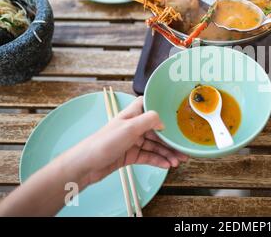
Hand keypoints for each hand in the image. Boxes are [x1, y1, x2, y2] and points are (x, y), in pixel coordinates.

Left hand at [68, 97, 187, 184]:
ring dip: (167, 153)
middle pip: (157, 130)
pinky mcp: (131, 155)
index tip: (176, 114)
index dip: (161, 108)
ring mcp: (133, 141)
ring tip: (178, 161)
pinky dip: (158, 160)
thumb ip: (149, 120)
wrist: (86, 165)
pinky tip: (167, 165)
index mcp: (132, 115)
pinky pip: (149, 157)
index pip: (149, 105)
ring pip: (155, 146)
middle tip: (183, 148)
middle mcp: (134, 127)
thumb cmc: (104, 142)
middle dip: (170, 140)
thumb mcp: (130, 127)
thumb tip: (164, 122)